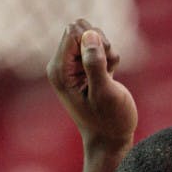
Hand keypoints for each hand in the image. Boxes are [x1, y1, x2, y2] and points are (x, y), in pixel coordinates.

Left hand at [46, 20, 136, 153]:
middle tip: (108, 66)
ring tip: (111, 72)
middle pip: (80, 30)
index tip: (103, 61)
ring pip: (91, 36)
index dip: (93, 41)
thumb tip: (89, 35)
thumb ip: (95, 64)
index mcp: (59, 71)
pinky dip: (110, 57)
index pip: (73, 32)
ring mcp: (73, 67)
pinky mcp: (87, 69)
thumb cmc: (110, 122)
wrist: (111, 142)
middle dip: (100, 43)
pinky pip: (98, 47)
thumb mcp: (105, 94)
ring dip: (107, 50)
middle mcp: (62, 66)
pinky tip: (112, 74)